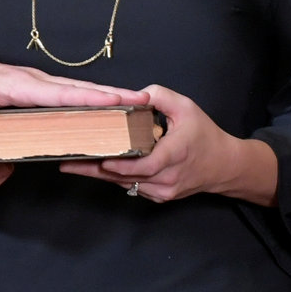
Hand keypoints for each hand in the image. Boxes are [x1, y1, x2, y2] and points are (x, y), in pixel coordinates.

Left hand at [0, 46, 137, 114]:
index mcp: (16, 86)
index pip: (58, 93)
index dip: (87, 99)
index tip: (116, 101)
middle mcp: (30, 83)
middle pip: (77, 90)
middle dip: (111, 95)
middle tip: (144, 101)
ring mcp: (32, 86)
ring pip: (75, 92)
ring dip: (105, 97)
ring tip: (136, 104)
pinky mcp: (30, 93)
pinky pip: (66, 97)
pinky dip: (88, 101)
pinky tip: (102, 110)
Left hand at [63, 84, 273, 205]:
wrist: (223, 166)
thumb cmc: (204, 135)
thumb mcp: (187, 107)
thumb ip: (160, 96)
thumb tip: (135, 94)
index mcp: (174, 154)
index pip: (145, 165)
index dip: (121, 164)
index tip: (99, 159)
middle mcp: (167, 177)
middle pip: (126, 176)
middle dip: (95, 168)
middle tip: (67, 160)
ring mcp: (162, 191)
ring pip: (125, 183)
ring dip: (99, 174)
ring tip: (71, 164)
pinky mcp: (159, 196)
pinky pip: (132, 186)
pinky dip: (114, 177)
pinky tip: (94, 168)